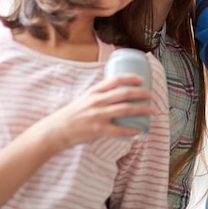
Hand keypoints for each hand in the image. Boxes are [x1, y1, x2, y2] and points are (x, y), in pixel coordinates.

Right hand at [34, 74, 152, 148]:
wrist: (56, 131)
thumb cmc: (72, 114)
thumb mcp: (85, 98)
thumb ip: (100, 96)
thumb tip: (119, 94)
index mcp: (94, 91)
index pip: (116, 80)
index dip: (131, 78)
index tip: (142, 80)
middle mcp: (97, 101)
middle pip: (125, 94)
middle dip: (142, 94)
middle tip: (151, 96)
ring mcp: (98, 115)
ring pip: (126, 109)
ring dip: (141, 109)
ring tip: (151, 110)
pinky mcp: (98, 129)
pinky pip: (119, 130)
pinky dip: (131, 130)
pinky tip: (139, 130)